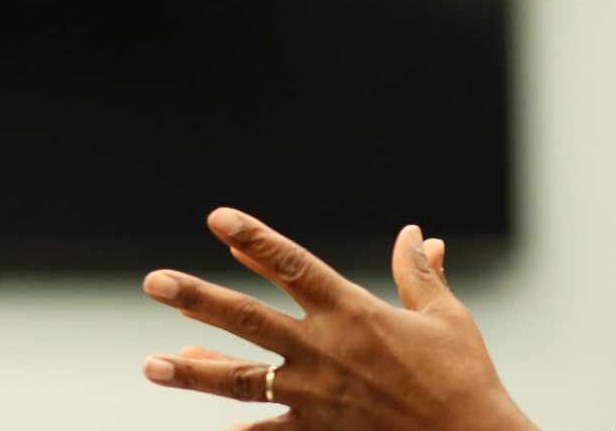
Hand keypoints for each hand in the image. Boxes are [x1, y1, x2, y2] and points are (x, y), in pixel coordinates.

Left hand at [140, 207, 535, 430]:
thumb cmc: (463, 374)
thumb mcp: (446, 316)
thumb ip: (420, 274)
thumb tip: (417, 235)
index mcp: (355, 313)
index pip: (294, 266)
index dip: (255, 240)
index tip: (218, 219)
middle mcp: (324, 350)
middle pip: (247, 318)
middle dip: (196, 298)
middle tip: (153, 282)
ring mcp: (316, 395)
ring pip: (241, 380)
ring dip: (194, 371)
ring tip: (152, 365)